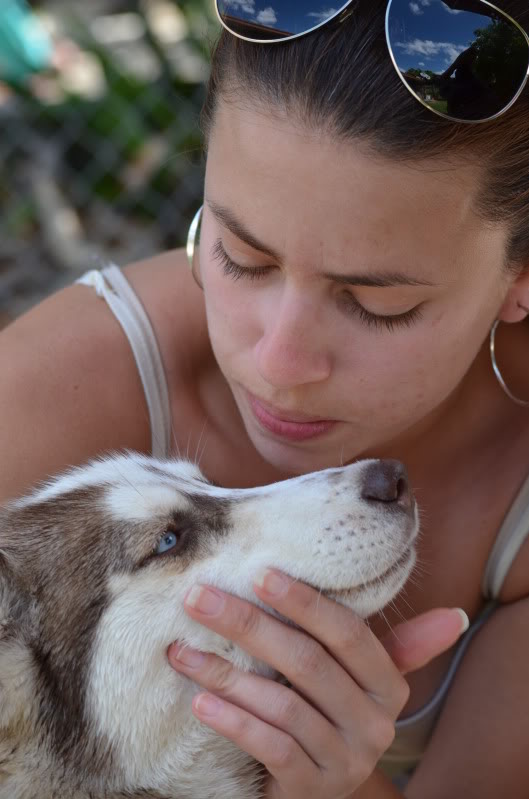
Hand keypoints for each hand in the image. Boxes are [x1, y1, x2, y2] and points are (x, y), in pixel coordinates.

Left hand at [167, 570, 466, 798]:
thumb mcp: (362, 681)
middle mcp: (374, 722)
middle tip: (199, 597)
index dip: (306, 602)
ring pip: (282, 704)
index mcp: (388, 686)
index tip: (260, 572)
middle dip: (249, 625)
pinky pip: (270, 748)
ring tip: (182, 649)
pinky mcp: (310, 789)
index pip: (349, 634)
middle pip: (307, 662)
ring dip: (226, 673)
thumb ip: (398, 644)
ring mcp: (343, 759)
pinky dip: (234, 721)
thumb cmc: (335, 714)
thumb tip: (454, 616)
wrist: (323, 792)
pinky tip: (200, 701)